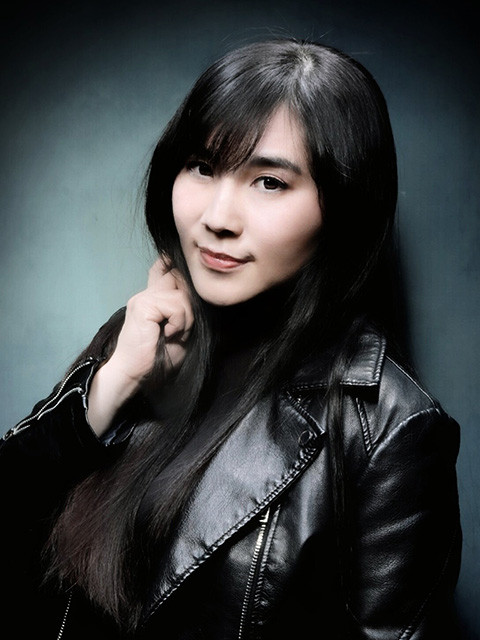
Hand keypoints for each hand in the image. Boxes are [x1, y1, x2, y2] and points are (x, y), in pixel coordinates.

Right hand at [87, 258, 193, 435]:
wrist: (133, 375)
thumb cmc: (156, 359)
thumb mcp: (178, 331)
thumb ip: (184, 311)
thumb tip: (198, 293)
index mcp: (152, 299)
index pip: (164, 269)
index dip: (177, 269)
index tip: (189, 286)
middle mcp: (146, 294)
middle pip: (178, 276)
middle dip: (189, 301)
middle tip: (182, 327)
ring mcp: (143, 298)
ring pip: (182, 294)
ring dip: (186, 318)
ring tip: (175, 334)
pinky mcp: (143, 306)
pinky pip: (176, 306)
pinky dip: (179, 323)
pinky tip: (169, 335)